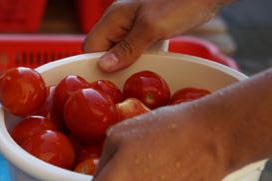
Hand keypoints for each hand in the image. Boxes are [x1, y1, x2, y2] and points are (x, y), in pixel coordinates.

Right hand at [83, 0, 227, 71]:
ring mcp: (135, 26)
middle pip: (104, 51)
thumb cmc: (181, 1)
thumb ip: (127, 48)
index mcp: (114, 17)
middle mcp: (121, 21)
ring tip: (139, 75)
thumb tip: (104, 66)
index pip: (90, 47)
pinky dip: (143, 59)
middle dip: (112, 67)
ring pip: (121, 53)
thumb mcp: (152, 27)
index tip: (105, 82)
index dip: (94, 65)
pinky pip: (138, 50)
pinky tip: (153, 65)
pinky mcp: (150, 30)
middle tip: (124, 82)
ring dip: (129, 65)